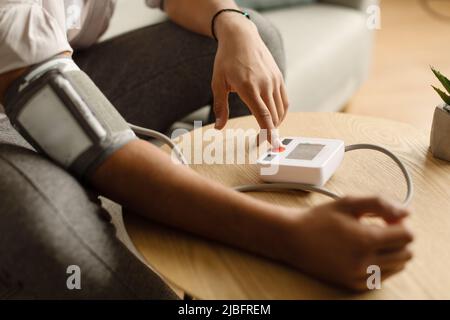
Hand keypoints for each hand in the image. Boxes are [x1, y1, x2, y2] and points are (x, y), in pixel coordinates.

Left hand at [211, 14, 288, 145]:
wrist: (241, 37)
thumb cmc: (226, 59)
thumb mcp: (218, 83)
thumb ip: (220, 107)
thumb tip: (219, 127)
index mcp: (249, 88)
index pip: (264, 116)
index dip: (268, 133)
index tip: (268, 145)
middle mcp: (265, 85)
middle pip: (274, 117)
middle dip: (270, 132)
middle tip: (261, 141)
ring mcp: (274, 81)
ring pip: (281, 110)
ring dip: (276, 123)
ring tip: (268, 130)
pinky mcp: (279, 78)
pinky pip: (284, 101)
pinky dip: (281, 112)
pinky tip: (273, 117)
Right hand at [279, 197, 413, 290]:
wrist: (293, 239)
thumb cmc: (319, 218)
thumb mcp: (348, 202)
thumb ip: (380, 203)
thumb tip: (406, 212)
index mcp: (366, 239)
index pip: (407, 236)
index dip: (400, 224)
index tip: (387, 218)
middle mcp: (365, 262)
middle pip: (406, 253)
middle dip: (398, 239)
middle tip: (379, 228)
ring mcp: (359, 276)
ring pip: (397, 267)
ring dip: (391, 252)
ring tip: (370, 241)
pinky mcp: (353, 285)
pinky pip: (381, 278)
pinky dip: (380, 265)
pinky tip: (363, 253)